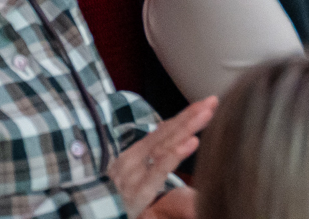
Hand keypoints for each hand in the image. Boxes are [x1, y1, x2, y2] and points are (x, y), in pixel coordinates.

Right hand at [108, 97, 215, 217]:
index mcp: (135, 154)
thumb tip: (177, 143)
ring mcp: (134, 173)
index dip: (185, 115)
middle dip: (190, 116)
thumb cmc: (120, 199)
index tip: (206, 103)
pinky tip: (192, 142)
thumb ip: (155, 161)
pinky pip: (159, 170)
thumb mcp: (137, 177)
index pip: (164, 130)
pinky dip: (176, 154)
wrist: (96, 217)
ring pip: (165, 146)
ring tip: (206, 114)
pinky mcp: (138, 190)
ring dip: (187, 127)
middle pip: (166, 133)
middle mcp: (133, 158)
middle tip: (212, 101)